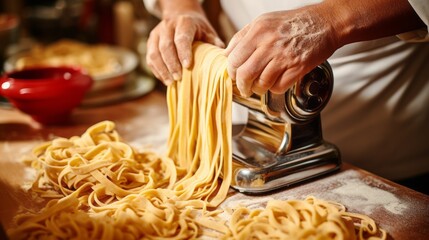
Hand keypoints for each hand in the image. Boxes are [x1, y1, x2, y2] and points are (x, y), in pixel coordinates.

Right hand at [146, 10, 223, 84]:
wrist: (180, 17)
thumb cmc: (197, 29)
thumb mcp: (207, 32)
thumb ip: (213, 43)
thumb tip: (221, 56)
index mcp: (184, 22)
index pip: (182, 38)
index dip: (184, 53)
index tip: (187, 66)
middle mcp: (167, 26)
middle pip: (166, 47)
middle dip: (172, 64)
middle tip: (179, 78)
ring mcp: (156, 34)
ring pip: (154, 53)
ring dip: (162, 70)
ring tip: (171, 82)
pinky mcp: (150, 42)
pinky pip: (150, 59)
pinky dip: (157, 71)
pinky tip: (165, 79)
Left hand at [224, 6, 339, 96]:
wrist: (325, 23)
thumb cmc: (294, 23)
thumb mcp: (264, 21)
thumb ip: (243, 36)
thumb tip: (227, 53)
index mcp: (258, 31)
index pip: (234, 58)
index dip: (231, 71)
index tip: (234, 75)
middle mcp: (269, 43)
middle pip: (245, 74)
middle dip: (242, 85)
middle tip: (244, 88)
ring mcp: (284, 56)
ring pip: (261, 83)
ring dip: (259, 88)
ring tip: (261, 86)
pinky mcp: (297, 67)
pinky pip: (279, 87)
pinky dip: (275, 89)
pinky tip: (277, 82)